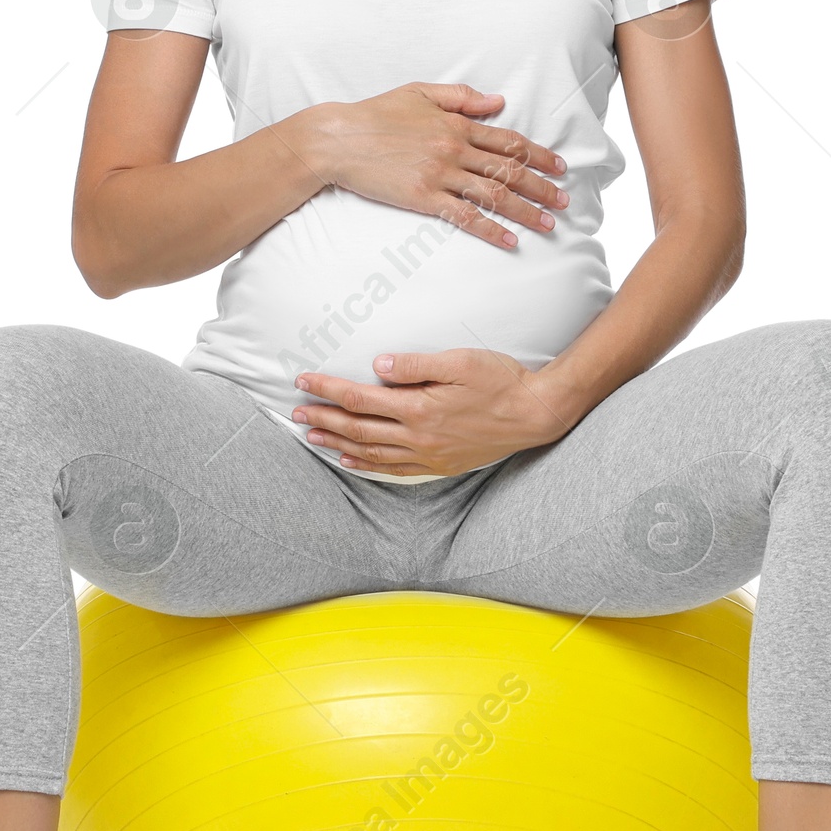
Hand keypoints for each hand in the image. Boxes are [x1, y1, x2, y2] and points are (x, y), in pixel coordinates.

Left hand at [291, 348, 581, 476]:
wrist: (535, 414)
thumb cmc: (500, 380)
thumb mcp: (459, 361)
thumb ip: (415, 365)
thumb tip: (376, 365)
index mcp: (418, 408)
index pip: (359, 399)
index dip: (327, 389)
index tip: (303, 381)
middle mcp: (418, 437)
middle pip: (357, 429)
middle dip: (322, 419)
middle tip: (294, 413)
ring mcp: (428, 454)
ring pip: (371, 452)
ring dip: (337, 443)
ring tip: (311, 436)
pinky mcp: (440, 463)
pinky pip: (394, 469)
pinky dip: (368, 465)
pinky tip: (351, 460)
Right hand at [292, 84, 568, 250]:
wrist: (339, 139)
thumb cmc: (375, 113)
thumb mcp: (420, 92)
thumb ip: (462, 97)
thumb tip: (498, 102)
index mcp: (457, 123)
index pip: (508, 141)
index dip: (538, 155)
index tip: (560, 167)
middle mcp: (455, 149)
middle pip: (509, 170)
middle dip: (541, 187)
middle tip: (565, 201)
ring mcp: (440, 174)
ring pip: (494, 194)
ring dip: (525, 211)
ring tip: (548, 224)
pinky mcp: (424, 197)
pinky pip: (464, 216)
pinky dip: (490, 229)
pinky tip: (509, 241)